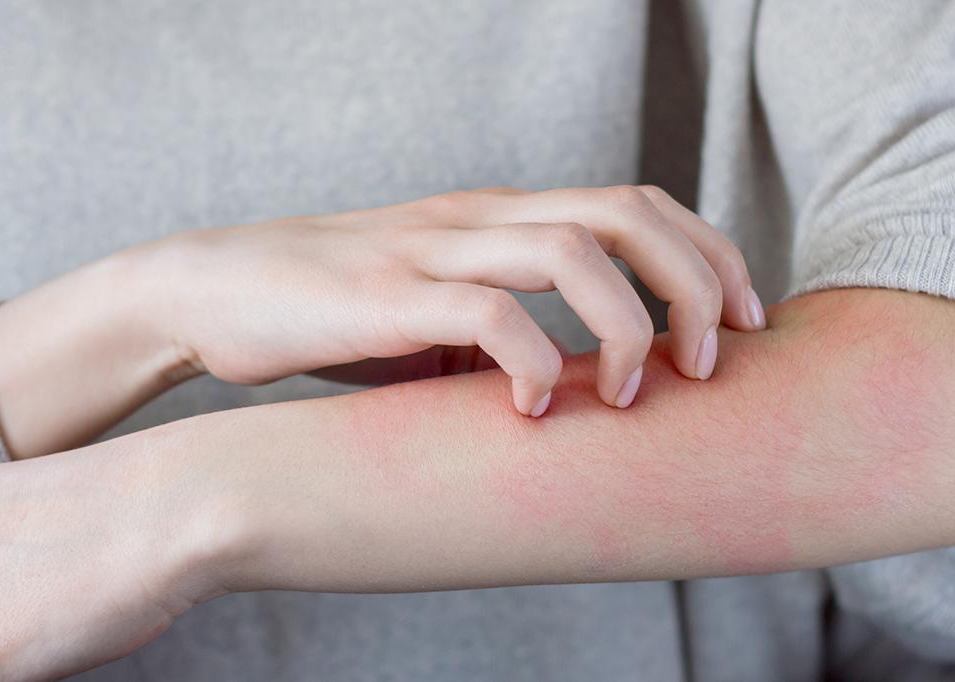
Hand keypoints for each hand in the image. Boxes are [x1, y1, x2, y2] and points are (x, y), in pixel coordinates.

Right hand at [148, 185, 764, 413]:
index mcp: (493, 215)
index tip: (744, 321)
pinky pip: (484, 313)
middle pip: (623, 210)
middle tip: (717, 358)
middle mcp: (473, 218)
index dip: (706, 253)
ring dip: (629, 320)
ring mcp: (430, 250)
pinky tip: (535, 408)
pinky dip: (533, 359)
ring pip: (568, 248)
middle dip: (695, 279)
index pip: (630, 201)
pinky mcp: (383, 298)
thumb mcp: (431, 312)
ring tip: (640, 389)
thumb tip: (578, 387)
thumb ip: (502, 328)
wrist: (210, 292)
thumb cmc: (327, 312)